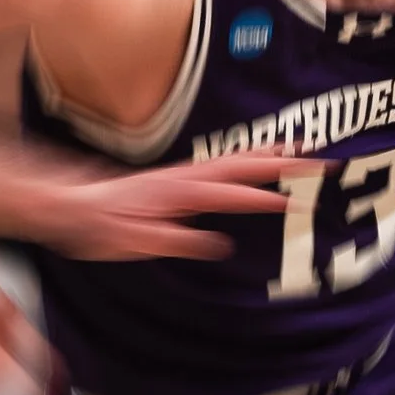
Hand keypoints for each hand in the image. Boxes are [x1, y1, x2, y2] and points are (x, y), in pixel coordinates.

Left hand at [39, 151, 290, 260]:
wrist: (73, 207)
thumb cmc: (101, 228)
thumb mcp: (133, 243)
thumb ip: (174, 240)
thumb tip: (217, 245)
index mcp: (176, 192)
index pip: (229, 193)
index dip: (262, 197)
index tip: (294, 200)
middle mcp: (185, 177)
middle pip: (243, 165)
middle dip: (283, 162)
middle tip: (321, 162)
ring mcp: (185, 175)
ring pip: (237, 159)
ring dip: (271, 153)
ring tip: (306, 149)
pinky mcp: (182, 179)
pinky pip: (225, 164)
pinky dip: (251, 157)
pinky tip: (264, 159)